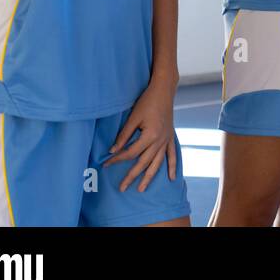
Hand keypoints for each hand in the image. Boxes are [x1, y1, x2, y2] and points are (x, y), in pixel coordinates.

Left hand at [104, 76, 179, 192]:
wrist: (164, 91)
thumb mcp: (133, 117)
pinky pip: (172, 155)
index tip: (106, 164)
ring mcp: (166, 140)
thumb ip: (124, 135)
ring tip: (141, 189)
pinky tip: (172, 178)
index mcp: (150, 135)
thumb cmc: (147, 101)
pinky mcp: (170, 137)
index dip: (117, 159)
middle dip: (132, 176)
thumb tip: (113, 151)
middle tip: (122, 188)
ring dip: (150, 177)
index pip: (131, 153)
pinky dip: (172, 166)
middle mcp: (160, 141)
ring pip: (158, 163)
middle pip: (144, 163)